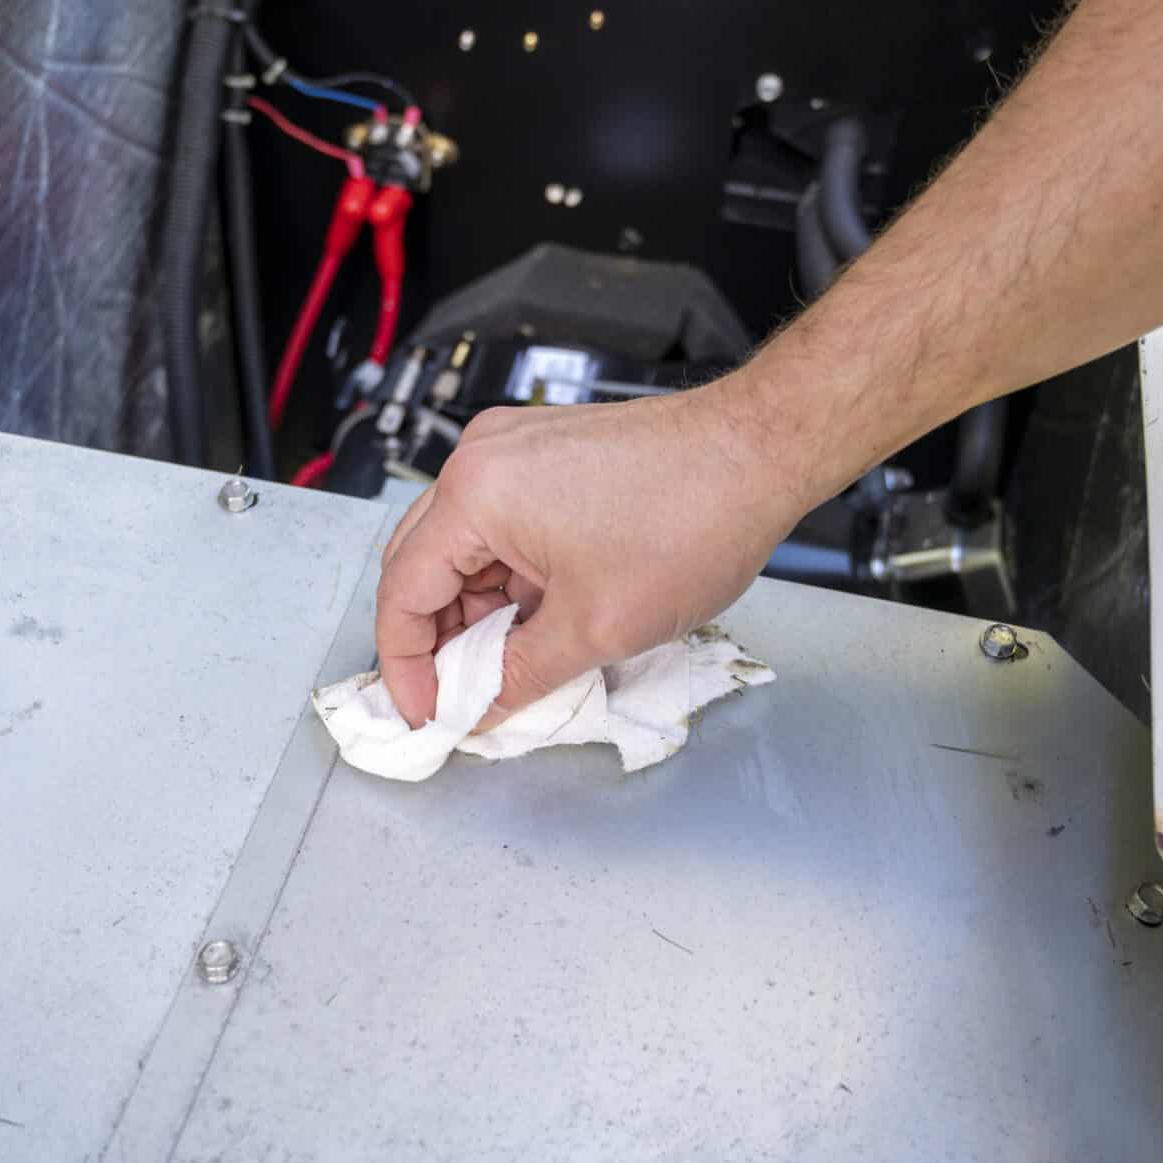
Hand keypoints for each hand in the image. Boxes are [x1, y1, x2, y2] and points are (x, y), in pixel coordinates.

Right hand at [374, 384, 817, 727]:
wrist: (761, 452)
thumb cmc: (691, 522)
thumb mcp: (596, 628)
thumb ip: (520, 676)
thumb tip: (478, 708)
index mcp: (476, 493)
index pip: (402, 591)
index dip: (406, 665)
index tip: (426, 713)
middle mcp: (481, 458)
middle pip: (421, 564)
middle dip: (436, 639)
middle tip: (461, 696)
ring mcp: (514, 449)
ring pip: (463, 547)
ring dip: (477, 609)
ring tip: (512, 663)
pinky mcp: (547, 452)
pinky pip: (501, 524)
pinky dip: (509, 576)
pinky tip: (539, 617)